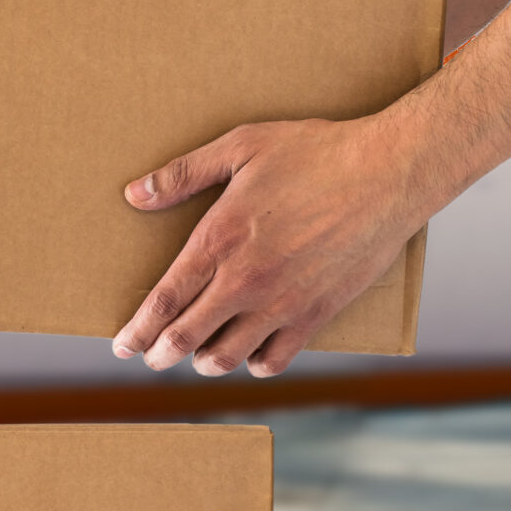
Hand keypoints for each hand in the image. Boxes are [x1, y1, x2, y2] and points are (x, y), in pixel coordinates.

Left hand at [113, 116, 429, 376]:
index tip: (123, 344)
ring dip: (205, 362)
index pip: (163, 301)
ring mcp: (282, 302)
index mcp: (219, 241)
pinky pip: (276, 358)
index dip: (138, 330)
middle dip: (160, 353)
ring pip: (228, 356)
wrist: (388, 172)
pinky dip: (256, 363)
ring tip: (197, 357)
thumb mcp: (242, 147)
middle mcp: (245, 281)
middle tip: (149, 358)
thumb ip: (184, 173)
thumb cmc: (316, 152)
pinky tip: (250, 356)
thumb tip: (135, 194)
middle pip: (186, 337)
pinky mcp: (316, 313)